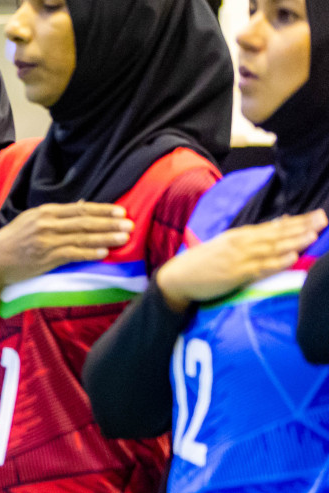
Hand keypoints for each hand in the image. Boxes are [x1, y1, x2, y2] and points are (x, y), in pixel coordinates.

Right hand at [0, 202, 134, 306]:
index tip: (121, 212)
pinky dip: (89, 253)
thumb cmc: (13, 242)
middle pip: (84, 222)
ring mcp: (46, 241)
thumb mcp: (31, 221)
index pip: (79, 209)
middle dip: (109, 223)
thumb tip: (82, 206)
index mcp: (44, 212)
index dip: (102, 210)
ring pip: (81, 237)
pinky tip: (104, 253)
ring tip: (125, 237)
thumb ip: (56, 215)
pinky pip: (72, 254)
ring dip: (105, 237)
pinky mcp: (45, 258)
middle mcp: (46, 224)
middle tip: (130, 224)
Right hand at [155, 210, 326, 311]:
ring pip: (272, 248)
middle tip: (323, 219)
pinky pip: (260, 267)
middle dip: (301, 227)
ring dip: (293, 241)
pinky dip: (276, 261)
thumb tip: (278, 225)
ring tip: (313, 234)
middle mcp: (241, 243)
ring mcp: (238, 258)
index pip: (274, 226)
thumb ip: (252, 237)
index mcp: (240, 235)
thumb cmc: (203, 263)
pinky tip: (291, 257)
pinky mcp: (235, 274)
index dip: (297, 221)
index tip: (317, 215)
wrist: (177, 277)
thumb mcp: (226, 244)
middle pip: (277, 234)